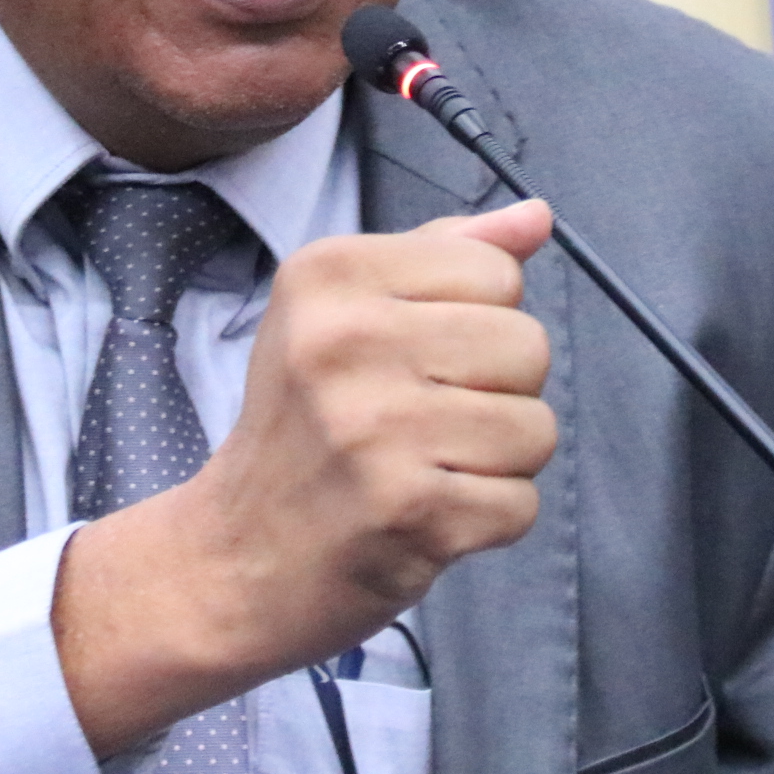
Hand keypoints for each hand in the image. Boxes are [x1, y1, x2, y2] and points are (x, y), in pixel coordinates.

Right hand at [51, 198, 556, 755]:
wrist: (236, 557)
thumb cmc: (302, 426)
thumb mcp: (344, 312)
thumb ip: (444, 255)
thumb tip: (537, 216)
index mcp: (330, 275)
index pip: (496, 270)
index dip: (477, 319)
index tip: (415, 357)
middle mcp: (345, 342)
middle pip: (528, 345)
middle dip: (498, 391)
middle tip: (425, 420)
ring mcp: (376, 430)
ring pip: (536, 427)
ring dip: (497, 461)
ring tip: (427, 468)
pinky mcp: (409, 511)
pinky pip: (521, 503)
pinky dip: (487, 520)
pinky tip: (426, 515)